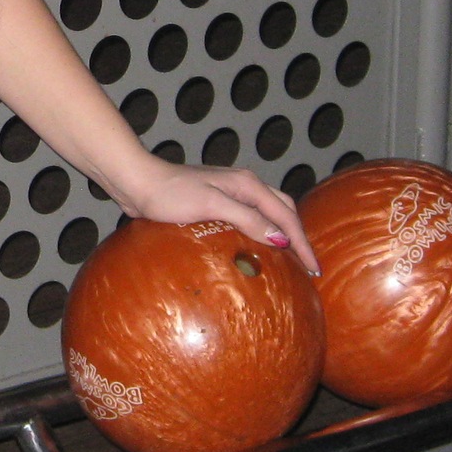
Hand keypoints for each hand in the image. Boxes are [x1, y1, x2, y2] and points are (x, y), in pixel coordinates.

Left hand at [123, 158, 319, 277]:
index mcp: (248, 185)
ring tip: (290, 261)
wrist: (137, 183)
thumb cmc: (169, 193)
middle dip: (299, 236)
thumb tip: (280, 238)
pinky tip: (257, 251)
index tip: (313, 269)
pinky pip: (250, 220)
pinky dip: (263, 234)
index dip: (302, 243)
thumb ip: (246, 219)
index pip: (286, 216)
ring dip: (283, 234)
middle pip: (284, 211)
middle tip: (307, 266)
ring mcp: (230, 194)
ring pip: (268, 213)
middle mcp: (244, 187)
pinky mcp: (216, 204)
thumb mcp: (211, 205)